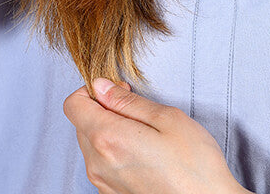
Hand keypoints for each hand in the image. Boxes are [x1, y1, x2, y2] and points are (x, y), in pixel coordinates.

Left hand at [63, 78, 251, 193]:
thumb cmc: (196, 167)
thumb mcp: (166, 118)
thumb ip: (126, 100)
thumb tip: (100, 86)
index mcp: (107, 138)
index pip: (73, 104)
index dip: (91, 91)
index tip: (115, 91)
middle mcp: (98, 163)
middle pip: (81, 122)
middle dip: (101, 109)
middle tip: (134, 111)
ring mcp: (103, 183)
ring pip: (89, 143)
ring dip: (107, 131)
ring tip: (141, 135)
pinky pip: (100, 164)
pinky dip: (112, 152)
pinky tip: (140, 154)